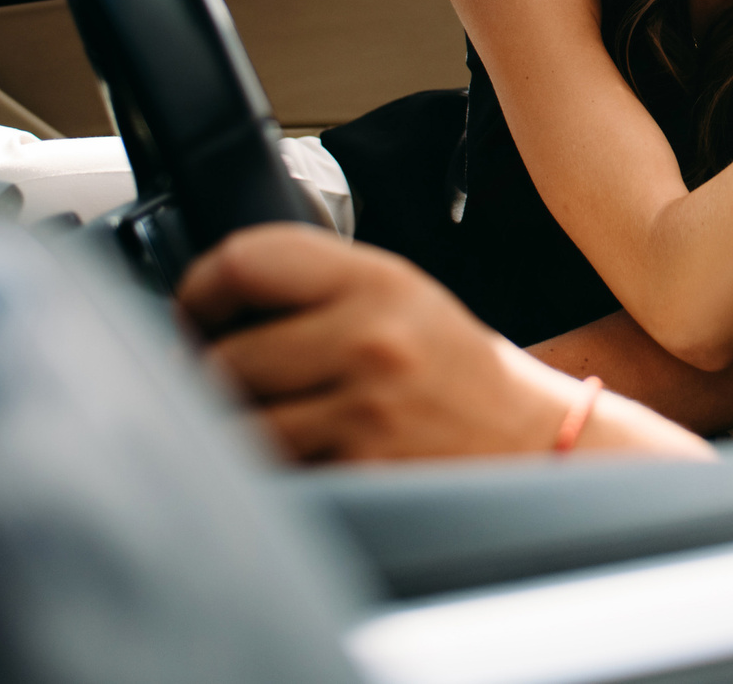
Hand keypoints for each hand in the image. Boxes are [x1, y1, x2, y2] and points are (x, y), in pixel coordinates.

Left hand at [177, 224, 706, 461]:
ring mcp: (365, 409)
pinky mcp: (363, 471)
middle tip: (224, 385)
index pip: (246, 260)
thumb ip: (320, 289)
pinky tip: (301, 460)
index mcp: (378, 280)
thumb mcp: (405, 301)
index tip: (193, 314)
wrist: (538, 447)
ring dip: (235, 432)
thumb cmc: (461, 378)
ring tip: (266, 425)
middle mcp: (371, 337)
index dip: (198, 291)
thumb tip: (214, 303)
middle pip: (223, 356)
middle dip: (209, 377)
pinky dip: (271, 472)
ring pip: (237, 423)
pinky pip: (273, 472)